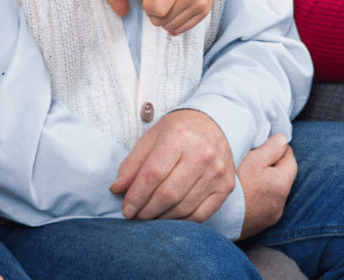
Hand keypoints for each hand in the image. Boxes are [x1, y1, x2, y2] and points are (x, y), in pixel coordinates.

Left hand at [109, 108, 233, 222]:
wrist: (216, 122)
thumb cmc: (179, 130)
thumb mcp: (151, 137)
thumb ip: (132, 163)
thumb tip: (116, 189)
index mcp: (178, 137)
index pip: (152, 175)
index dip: (135, 196)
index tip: (126, 209)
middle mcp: (201, 154)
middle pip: (168, 194)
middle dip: (146, 211)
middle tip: (136, 216)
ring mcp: (216, 171)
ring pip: (183, 207)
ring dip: (162, 218)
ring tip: (150, 217)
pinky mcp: (226, 186)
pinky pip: (200, 214)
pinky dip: (181, 221)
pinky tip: (169, 217)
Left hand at [142, 0, 214, 35]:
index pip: (158, 8)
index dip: (147, 5)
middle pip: (163, 20)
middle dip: (153, 12)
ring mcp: (201, 4)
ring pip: (171, 26)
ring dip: (163, 18)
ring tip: (165, 1)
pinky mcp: (204, 11)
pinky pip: (182, 28)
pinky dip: (174, 22)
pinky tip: (173, 8)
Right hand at [236, 134, 295, 238]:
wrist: (214, 220)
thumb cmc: (233, 186)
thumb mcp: (252, 159)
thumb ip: (271, 147)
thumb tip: (283, 140)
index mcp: (282, 185)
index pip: (290, 159)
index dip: (279, 148)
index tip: (266, 143)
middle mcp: (280, 205)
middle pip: (282, 177)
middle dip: (272, 165)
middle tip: (254, 158)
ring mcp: (269, 218)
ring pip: (272, 192)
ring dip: (264, 182)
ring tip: (246, 176)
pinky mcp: (258, 227)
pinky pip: (262, 206)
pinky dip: (257, 197)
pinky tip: (242, 193)